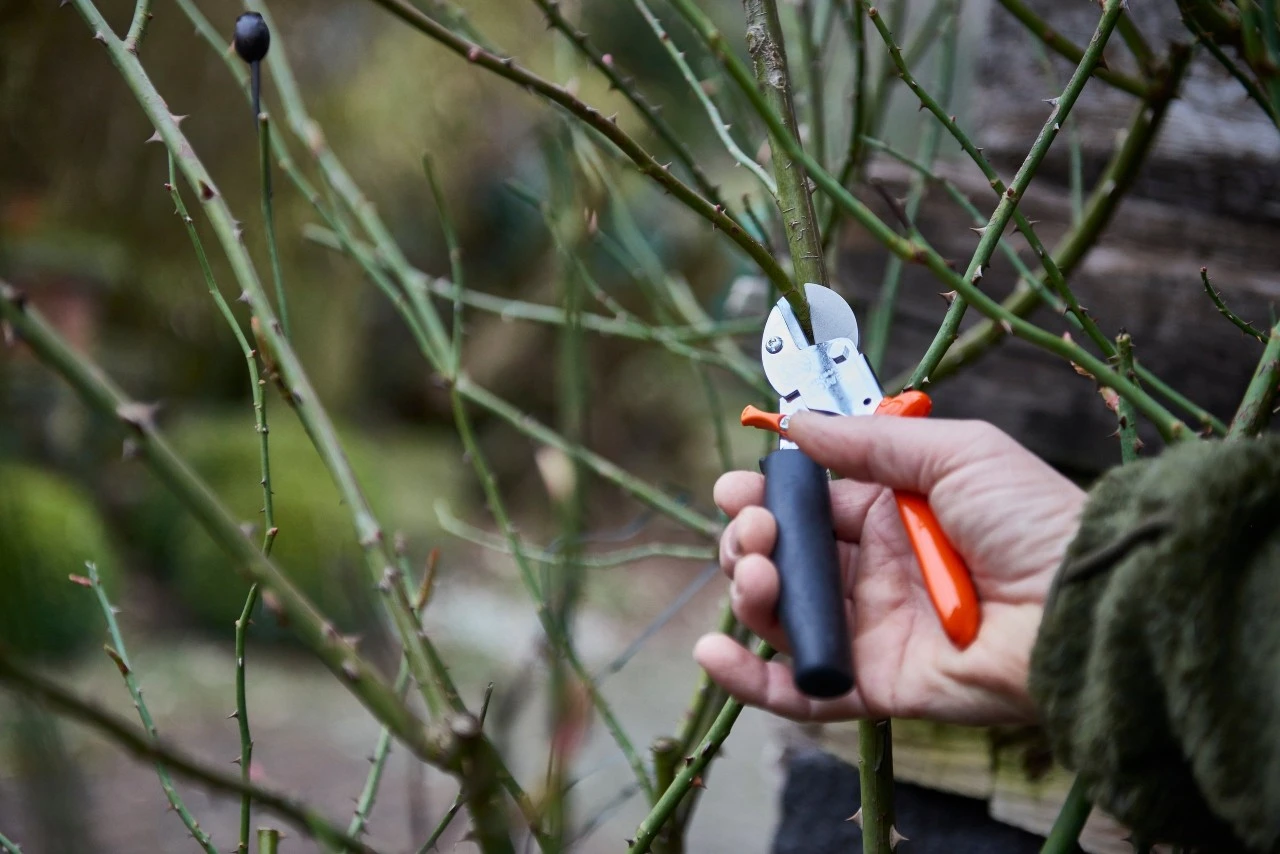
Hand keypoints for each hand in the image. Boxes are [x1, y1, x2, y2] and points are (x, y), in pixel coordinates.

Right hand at [695, 411, 1085, 725]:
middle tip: (756, 531)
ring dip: (748, 593)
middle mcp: (873, 572)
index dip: (764, 498)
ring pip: (783, 617)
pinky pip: (801, 689)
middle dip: (750, 540)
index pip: (807, 507)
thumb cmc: (1030, 519)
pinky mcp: (875, 684)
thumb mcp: (953, 453)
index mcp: (890, 515)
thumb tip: (795, 423)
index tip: (733, 489)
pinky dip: (748, 678)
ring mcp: (871, 630)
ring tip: (756, 572)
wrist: (1082, 603)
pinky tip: (714, 650)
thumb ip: (868, 441)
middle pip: (784, 559)